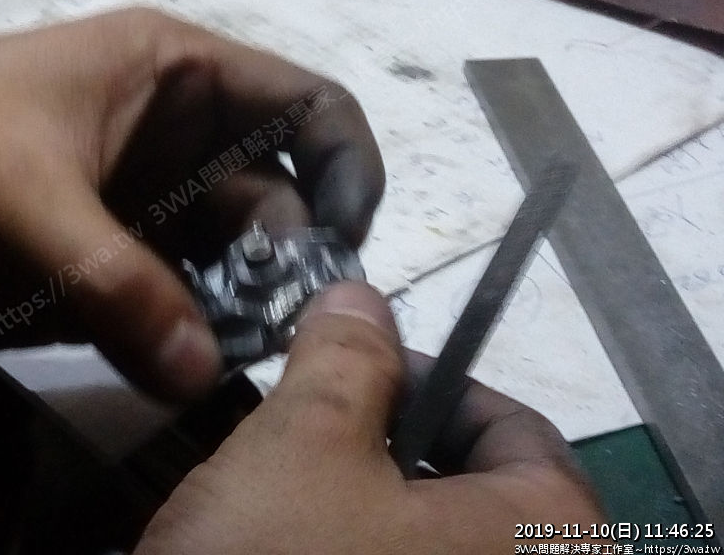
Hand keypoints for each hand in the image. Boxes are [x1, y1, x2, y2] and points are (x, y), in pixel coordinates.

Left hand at [0, 9, 382, 398]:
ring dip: (249, 307)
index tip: (342, 244)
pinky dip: (197, 336)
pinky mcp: (108, 269)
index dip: (345, 163)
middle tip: (288, 332)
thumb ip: (116, 283)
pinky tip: (194, 371)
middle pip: (280, 194)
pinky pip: (180, 304)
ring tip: (245, 359)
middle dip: (293, 258)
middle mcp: (174, 138)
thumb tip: (200, 372)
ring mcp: (142, 208)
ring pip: (234, 258)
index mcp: (172, 74)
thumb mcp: (20, 198)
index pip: (302, 104)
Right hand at [136, 282, 605, 552]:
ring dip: (356, 508)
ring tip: (282, 505)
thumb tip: (360, 300)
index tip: (354, 370)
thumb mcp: (304, 441)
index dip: (428, 378)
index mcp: (548, 540)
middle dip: (380, 446)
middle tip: (305, 436)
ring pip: (423, 544)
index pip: (515, 427)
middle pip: (468, 488)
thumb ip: (346, 355)